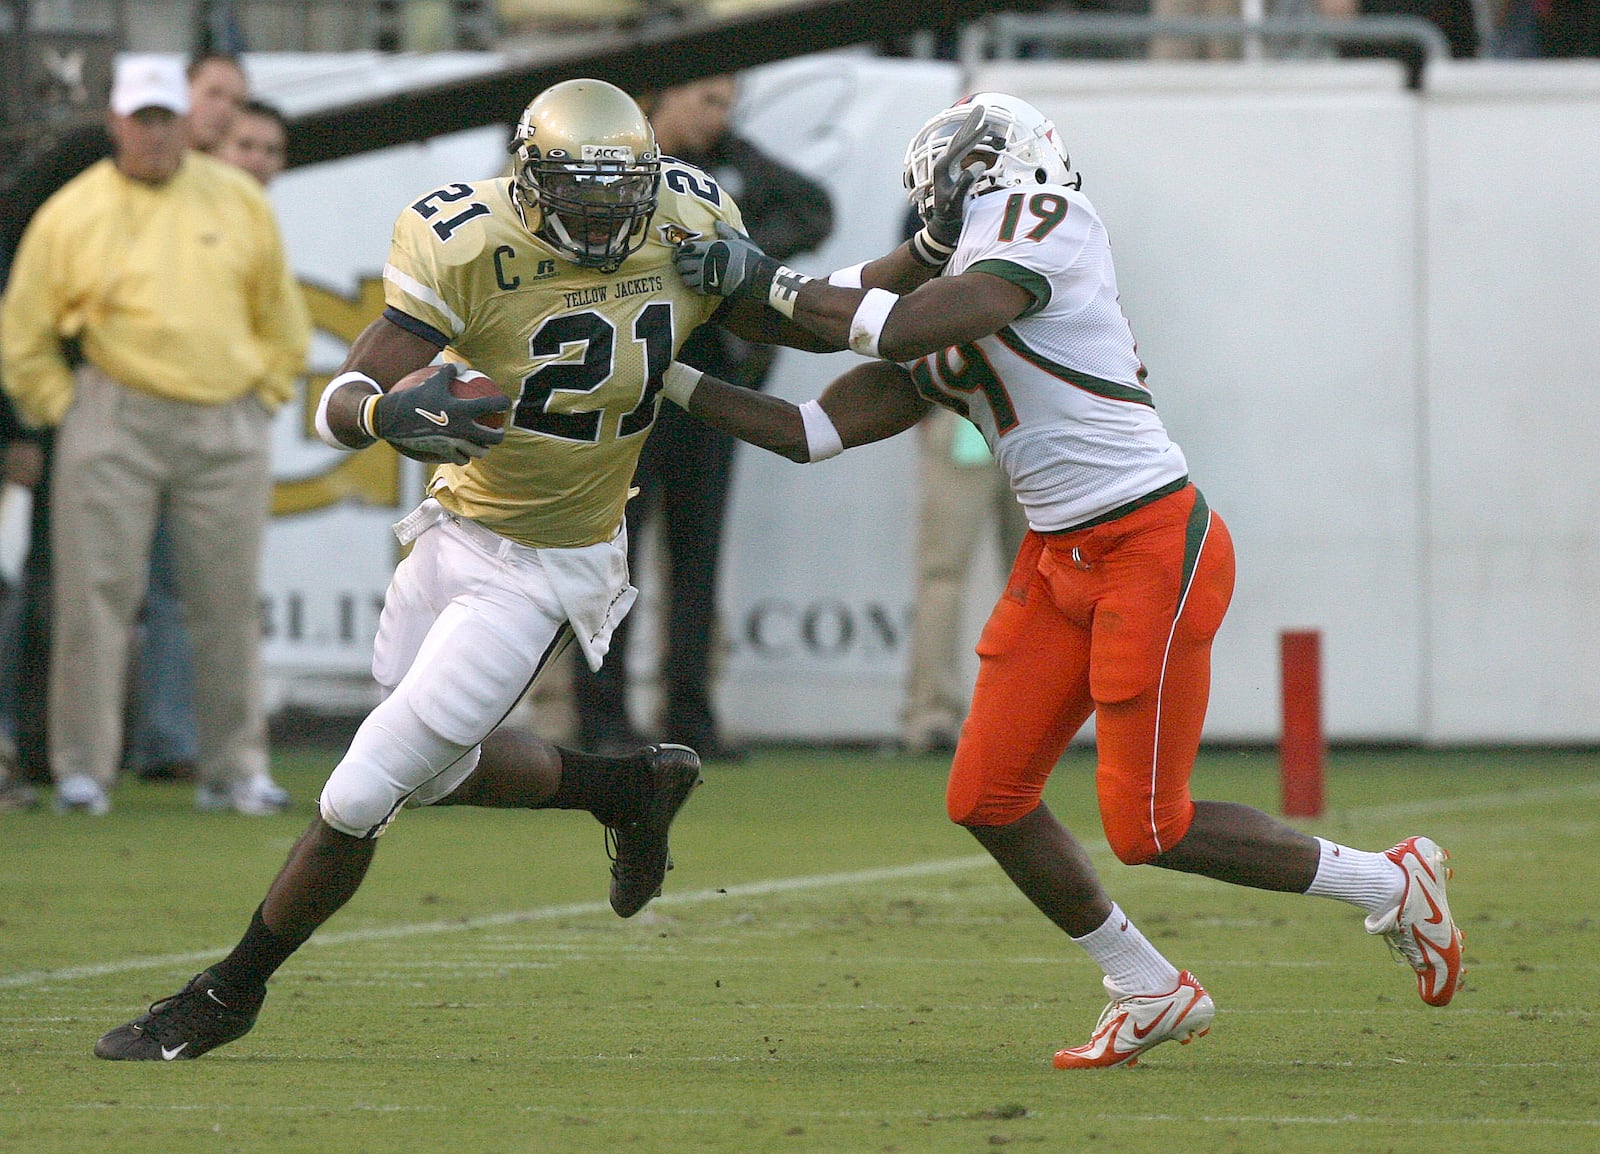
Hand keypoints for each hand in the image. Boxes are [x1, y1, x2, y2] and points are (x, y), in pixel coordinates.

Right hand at [372, 363, 507, 465]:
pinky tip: (463, 452)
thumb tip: (463, 367)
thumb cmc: (413, 397)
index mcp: (463, 409)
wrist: (392, 419)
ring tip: (483, 444)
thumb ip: (450, 372)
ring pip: (479, 452)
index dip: (503, 403)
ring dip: (483, 448)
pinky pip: (460, 459)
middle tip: (498, 430)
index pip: (492, 406)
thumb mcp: (432, 380)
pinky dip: (464, 456)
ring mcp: (454, 443)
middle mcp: (462, 429)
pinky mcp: (443, 453)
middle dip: (499, 434)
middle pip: (492, 437)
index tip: (505, 403)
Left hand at [673, 221, 777, 299]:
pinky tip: (695, 282)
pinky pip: (694, 289)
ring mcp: (708, 277)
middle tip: (678, 263)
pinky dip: (692, 286)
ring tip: (685, 273)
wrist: (757, 276)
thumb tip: (716, 222)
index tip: (679, 251)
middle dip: (679, 264)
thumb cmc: (750, 256)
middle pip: (683, 264)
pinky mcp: (711, 289)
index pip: (688, 248)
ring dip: (684, 276)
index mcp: (712, 248)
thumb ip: (726, 231)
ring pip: (686, 278)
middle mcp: (707, 263)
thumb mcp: (739, 239)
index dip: (681, 250)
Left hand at [922, 104, 989, 247]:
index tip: (987, 125)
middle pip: (958, 139)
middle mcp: (943, 165)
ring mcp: (948, 168)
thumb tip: (978, 165)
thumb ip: (965, 184)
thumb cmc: (950, 218)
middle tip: (981, 107)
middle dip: (971, 123)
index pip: (960, 147)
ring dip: (971, 129)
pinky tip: (976, 135)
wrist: (943, 229)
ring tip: (981, 115)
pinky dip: (970, 140)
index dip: (973, 136)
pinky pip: (963, 151)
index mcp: (943, 169)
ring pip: (960, 143)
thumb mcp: (957, 203)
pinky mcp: (953, 172)